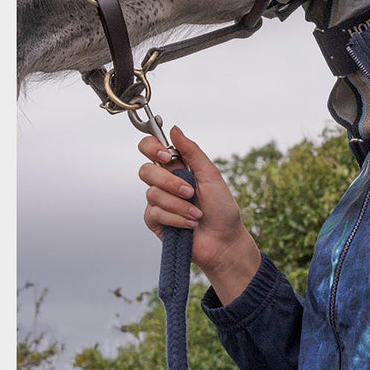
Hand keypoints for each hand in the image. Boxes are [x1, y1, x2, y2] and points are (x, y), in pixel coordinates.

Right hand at [138, 126, 260, 301]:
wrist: (224, 240)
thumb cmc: (222, 208)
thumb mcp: (211, 174)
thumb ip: (192, 151)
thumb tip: (173, 129)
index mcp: (177, 166)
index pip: (150, 148)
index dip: (151, 148)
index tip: (165, 156)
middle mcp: (165, 181)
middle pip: (146, 171)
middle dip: (170, 182)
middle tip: (190, 191)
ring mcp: (158, 202)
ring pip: (152, 194)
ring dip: (180, 205)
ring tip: (197, 214)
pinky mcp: (155, 221)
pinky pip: (154, 213)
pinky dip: (176, 218)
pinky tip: (190, 225)